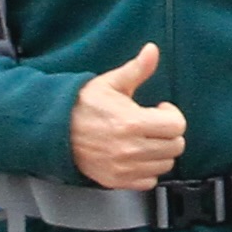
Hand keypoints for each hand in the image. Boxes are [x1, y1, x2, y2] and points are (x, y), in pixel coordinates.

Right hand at [71, 42, 187, 191]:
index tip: (159, 110)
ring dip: (160, 152)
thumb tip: (152, 50)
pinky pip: (149, 182)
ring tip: (145, 139)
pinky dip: (147, 170)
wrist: (55, 130)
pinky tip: (137, 156)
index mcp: (132, 122)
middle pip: (175, 147)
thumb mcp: (110, 83)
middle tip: (154, 125)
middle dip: (169, 134)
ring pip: (164, 165)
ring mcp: (124, 167)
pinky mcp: (117, 180)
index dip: (172, 115)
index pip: (176, 126)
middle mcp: (130, 148)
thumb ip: (137, 69)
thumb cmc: (82, 105)